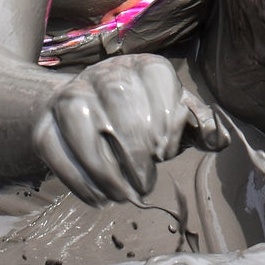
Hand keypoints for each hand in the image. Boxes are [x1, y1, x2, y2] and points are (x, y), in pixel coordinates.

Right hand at [32, 54, 228, 205]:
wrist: (75, 108)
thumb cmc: (138, 115)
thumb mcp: (171, 114)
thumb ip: (197, 124)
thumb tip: (220, 140)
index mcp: (142, 66)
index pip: (158, 80)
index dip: (166, 120)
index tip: (165, 151)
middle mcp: (104, 73)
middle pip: (121, 103)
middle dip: (136, 151)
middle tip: (145, 182)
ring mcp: (70, 96)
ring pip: (86, 128)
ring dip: (109, 172)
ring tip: (125, 195)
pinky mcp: (44, 125)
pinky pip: (59, 154)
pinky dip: (82, 183)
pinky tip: (100, 198)